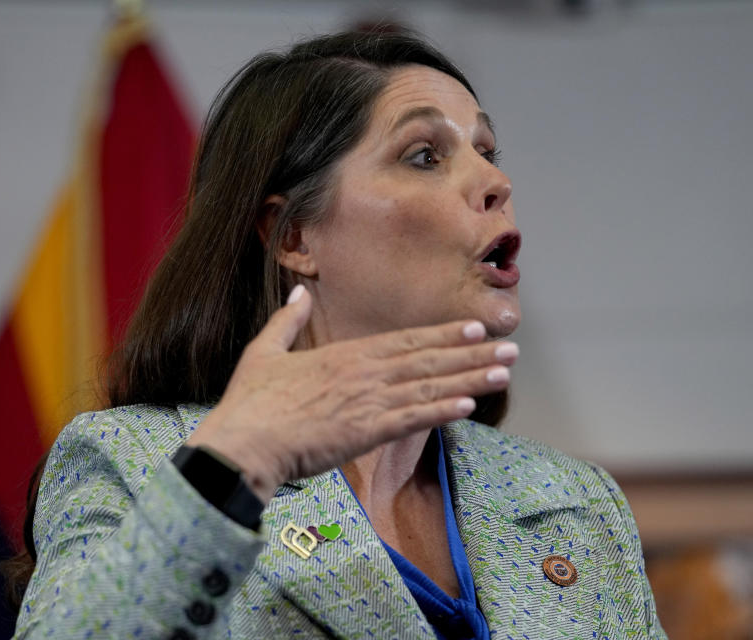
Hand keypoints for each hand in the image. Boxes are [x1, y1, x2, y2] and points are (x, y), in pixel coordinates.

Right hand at [187, 285, 517, 501]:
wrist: (244, 442)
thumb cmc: (251, 402)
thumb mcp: (263, 351)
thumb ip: (286, 321)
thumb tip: (298, 294)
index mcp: (344, 355)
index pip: (404, 340)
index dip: (443, 334)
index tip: (473, 328)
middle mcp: (364, 372)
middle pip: (428, 359)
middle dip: (471, 352)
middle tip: (508, 346)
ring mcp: (368, 401)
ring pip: (430, 385)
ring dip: (470, 378)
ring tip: (504, 372)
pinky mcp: (366, 431)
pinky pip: (414, 418)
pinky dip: (444, 410)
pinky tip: (471, 404)